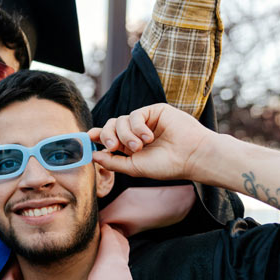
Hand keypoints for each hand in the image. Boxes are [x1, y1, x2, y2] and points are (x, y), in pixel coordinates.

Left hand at [89, 103, 213, 181]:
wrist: (191, 157)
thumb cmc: (166, 165)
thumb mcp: (133, 168)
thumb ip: (112, 162)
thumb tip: (92, 155)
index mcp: (130, 146)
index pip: (108, 136)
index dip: (96, 135)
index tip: (88, 137)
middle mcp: (136, 132)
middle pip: (110, 126)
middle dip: (108, 136)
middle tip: (115, 147)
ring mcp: (145, 121)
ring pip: (121, 120)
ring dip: (126, 135)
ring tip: (140, 146)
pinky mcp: (155, 111)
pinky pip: (135, 114)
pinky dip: (137, 126)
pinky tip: (148, 137)